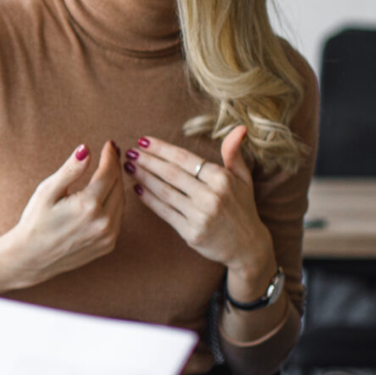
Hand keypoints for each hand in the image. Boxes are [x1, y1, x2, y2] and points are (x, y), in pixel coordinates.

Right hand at [3, 142, 124, 288]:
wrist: (31, 258)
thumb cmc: (35, 221)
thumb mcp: (47, 191)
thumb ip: (70, 170)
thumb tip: (86, 149)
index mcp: (88, 206)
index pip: (109, 173)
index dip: (110, 156)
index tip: (110, 144)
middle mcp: (103, 222)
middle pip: (118, 186)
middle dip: (116, 167)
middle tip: (111, 152)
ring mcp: (108, 236)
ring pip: (121, 201)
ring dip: (117, 184)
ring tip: (109, 170)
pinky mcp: (108, 245)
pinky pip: (118, 217)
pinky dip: (115, 202)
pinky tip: (106, 193)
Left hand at [124, 126, 275, 299]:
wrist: (247, 247)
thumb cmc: (242, 207)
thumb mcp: (243, 178)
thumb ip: (234, 153)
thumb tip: (239, 128)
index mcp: (222, 179)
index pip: (185, 158)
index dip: (161, 148)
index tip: (143, 140)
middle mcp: (211, 196)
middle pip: (171, 173)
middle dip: (147, 161)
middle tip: (130, 152)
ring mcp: (201, 215)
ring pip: (164, 191)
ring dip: (143, 177)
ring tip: (128, 167)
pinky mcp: (191, 232)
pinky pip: (164, 212)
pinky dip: (148, 200)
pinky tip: (136, 189)